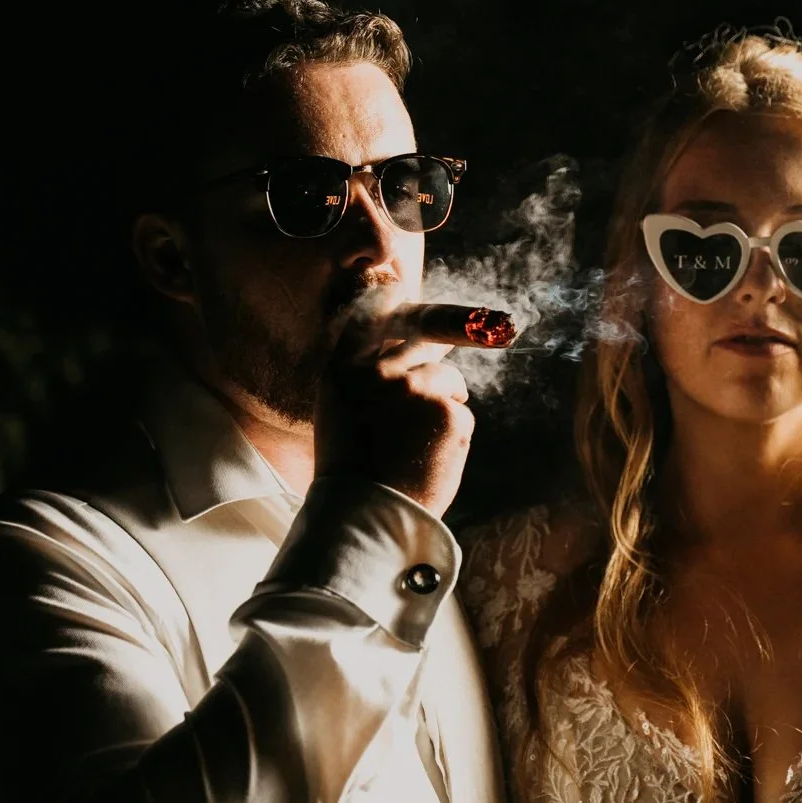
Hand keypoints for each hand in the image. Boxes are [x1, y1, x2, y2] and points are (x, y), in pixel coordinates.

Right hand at [314, 311, 474, 514]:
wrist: (366, 516)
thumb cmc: (353, 470)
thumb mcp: (339, 411)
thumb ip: (361, 374)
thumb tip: (397, 343)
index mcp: (343, 369)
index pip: (370, 314)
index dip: (391, 301)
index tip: (400, 287)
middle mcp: (378, 369)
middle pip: (423, 336)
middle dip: (436, 349)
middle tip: (460, 340)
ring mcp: (416, 387)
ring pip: (449, 379)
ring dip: (444, 405)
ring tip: (419, 445)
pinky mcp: (449, 410)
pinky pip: (461, 413)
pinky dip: (455, 436)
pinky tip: (432, 460)